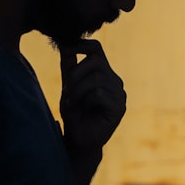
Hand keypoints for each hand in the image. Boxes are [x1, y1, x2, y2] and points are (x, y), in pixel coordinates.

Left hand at [59, 39, 125, 157]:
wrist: (80, 140)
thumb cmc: (75, 114)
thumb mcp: (68, 87)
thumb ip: (68, 66)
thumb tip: (64, 44)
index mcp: (103, 73)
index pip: (96, 49)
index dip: (81, 44)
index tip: (65, 48)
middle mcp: (114, 80)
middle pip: (96, 61)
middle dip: (75, 74)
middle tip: (66, 91)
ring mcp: (120, 93)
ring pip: (97, 78)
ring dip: (78, 90)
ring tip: (72, 103)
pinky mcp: (119, 107)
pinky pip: (99, 94)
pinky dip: (86, 101)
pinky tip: (85, 111)